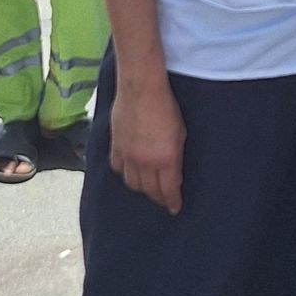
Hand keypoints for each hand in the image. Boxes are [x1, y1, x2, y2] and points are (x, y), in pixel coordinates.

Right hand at [110, 76, 185, 213]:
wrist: (141, 87)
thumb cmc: (166, 106)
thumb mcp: (180, 133)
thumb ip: (175, 156)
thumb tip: (173, 173)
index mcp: (165, 159)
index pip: (168, 190)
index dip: (172, 202)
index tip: (175, 208)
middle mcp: (145, 162)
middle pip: (149, 190)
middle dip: (158, 197)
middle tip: (164, 198)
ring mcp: (128, 156)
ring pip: (132, 183)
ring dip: (141, 187)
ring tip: (148, 186)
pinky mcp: (115, 147)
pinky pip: (118, 168)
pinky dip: (126, 172)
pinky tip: (131, 170)